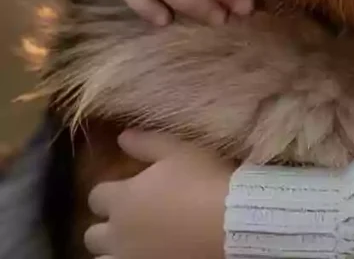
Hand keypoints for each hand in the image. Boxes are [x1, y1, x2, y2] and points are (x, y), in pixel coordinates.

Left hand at [85, 130, 231, 258]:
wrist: (230, 220)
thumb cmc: (203, 180)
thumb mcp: (179, 150)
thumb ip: (146, 143)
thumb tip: (122, 136)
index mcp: (123, 198)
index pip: (96, 196)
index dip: (111, 191)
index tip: (128, 189)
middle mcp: (117, 233)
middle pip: (92, 234)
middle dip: (107, 226)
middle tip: (131, 219)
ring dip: (114, 250)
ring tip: (136, 243)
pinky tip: (148, 254)